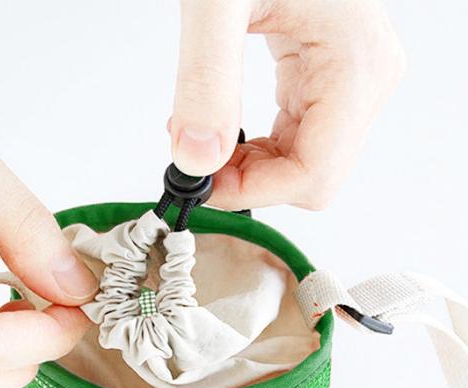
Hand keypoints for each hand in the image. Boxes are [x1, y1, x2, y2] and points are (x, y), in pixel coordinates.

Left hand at [170, 0, 405, 209]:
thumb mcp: (216, 1)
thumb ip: (206, 79)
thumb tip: (196, 158)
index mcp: (355, 64)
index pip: (314, 174)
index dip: (254, 193)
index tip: (201, 186)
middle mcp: (365, 79)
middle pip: (313, 179)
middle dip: (252, 184)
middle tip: (198, 163)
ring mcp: (351, 82)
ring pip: (305, 167)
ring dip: (251, 170)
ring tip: (204, 139)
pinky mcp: (329, 79)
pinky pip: (297, 142)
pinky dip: (256, 151)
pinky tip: (223, 129)